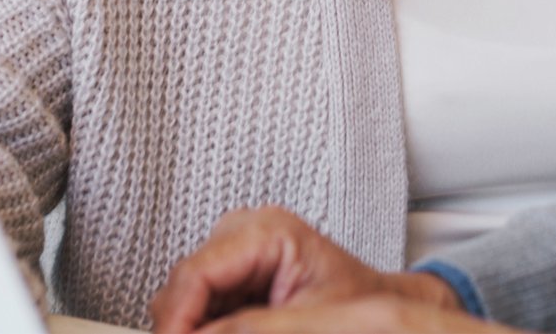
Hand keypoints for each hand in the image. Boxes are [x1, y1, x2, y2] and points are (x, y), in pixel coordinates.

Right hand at [150, 206, 464, 333]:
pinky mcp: (234, 273)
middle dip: (180, 325)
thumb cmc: (359, 307)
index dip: (176, 320)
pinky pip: (199, 301)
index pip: (196, 273)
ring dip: (189, 325)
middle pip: (183, 283)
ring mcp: (236, 251)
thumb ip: (248, 330)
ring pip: (184, 294)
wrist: (378, 307)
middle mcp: (245, 232)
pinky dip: (201, 325)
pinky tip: (219, 333)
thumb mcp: (305, 322)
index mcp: (267, 232)